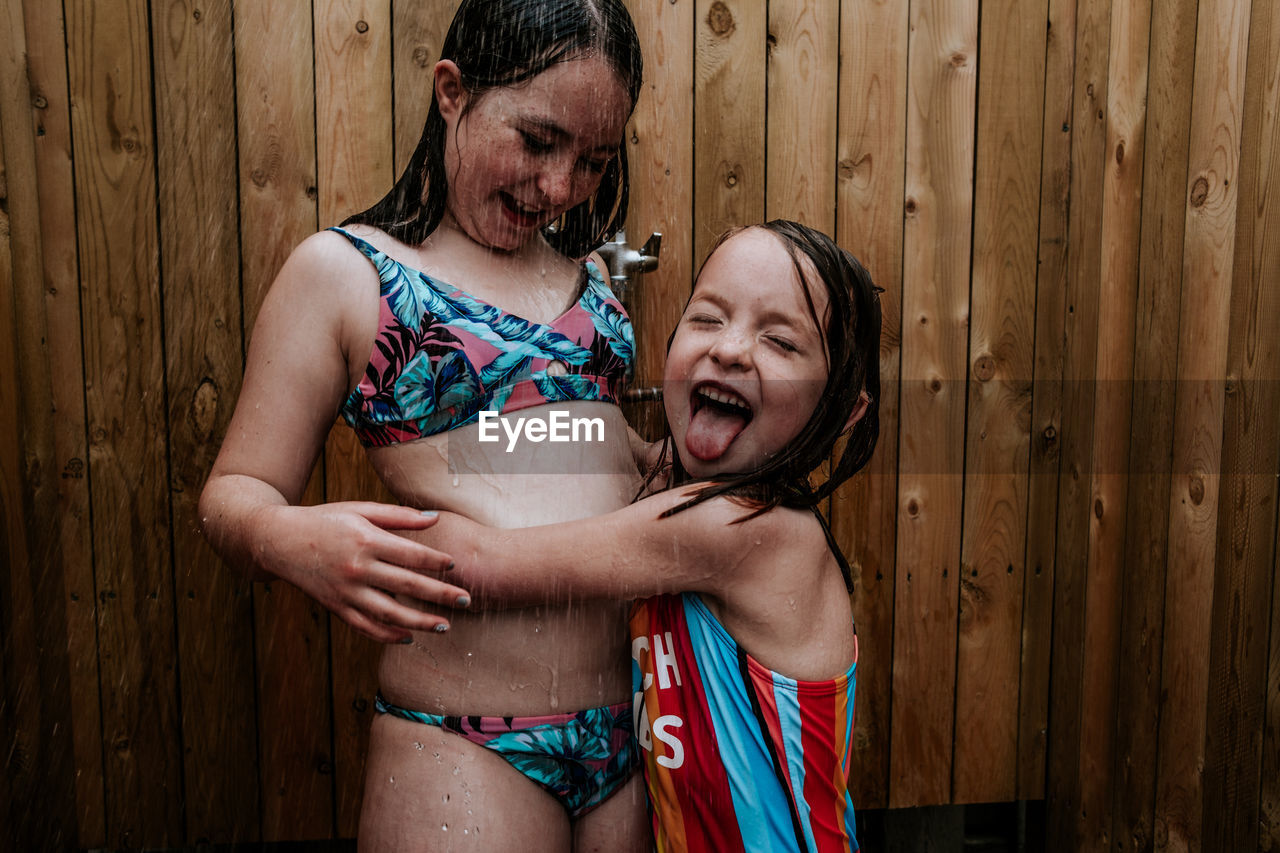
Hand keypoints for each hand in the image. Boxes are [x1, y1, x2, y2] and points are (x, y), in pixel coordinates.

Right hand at [255, 501, 470, 642]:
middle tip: (466, 600)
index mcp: (366, 540)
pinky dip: (388, 635)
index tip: (456, 565)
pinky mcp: (336, 607)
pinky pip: (365, 627)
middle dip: (440, 595)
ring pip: (389, 614)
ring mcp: (346, 591)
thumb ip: (399, 516)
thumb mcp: (361, 509)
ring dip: (420, 623)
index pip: (410, 554)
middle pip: (407, 586)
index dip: (436, 561)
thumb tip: (435, 518)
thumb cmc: (326, 519)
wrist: (280, 541)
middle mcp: (357, 568)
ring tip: (445, 626)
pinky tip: (408, 637)